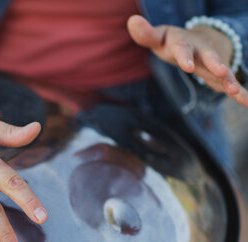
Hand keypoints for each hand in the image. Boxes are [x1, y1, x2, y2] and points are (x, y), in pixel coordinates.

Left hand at [127, 15, 247, 107]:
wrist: (196, 40)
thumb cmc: (171, 41)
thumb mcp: (158, 37)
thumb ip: (145, 34)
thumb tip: (132, 20)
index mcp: (183, 43)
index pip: (182, 49)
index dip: (185, 57)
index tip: (188, 67)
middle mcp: (201, 51)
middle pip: (209, 57)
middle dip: (215, 64)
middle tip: (222, 72)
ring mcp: (212, 63)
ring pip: (222, 72)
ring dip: (229, 80)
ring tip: (235, 91)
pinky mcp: (219, 75)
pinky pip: (230, 84)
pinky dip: (240, 94)